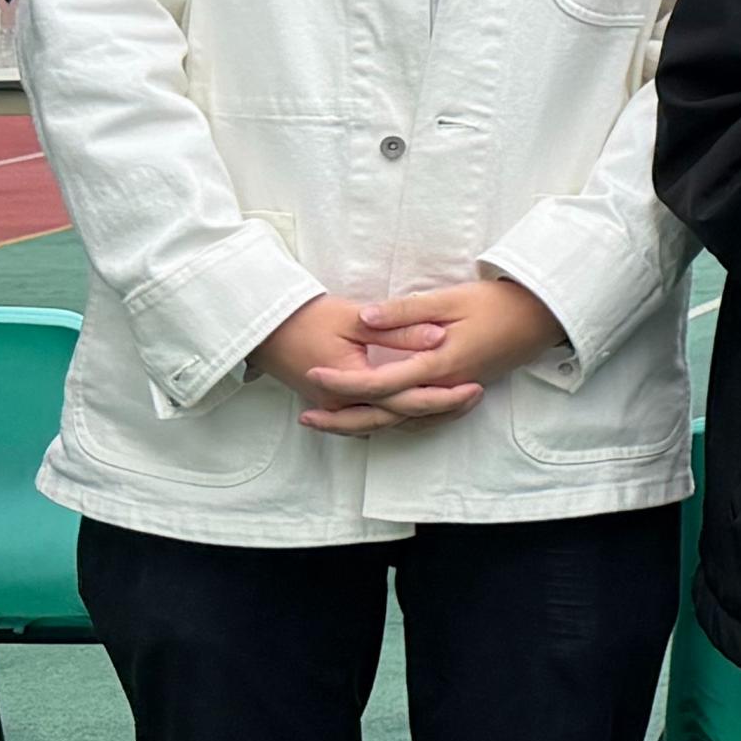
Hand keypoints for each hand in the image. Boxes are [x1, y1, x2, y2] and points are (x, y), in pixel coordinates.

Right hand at [256, 294, 465, 435]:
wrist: (264, 328)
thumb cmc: (306, 318)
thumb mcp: (355, 318)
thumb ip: (399, 329)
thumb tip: (439, 336)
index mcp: (350, 385)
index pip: (405, 398)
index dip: (442, 395)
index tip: (475, 385)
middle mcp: (343, 405)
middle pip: (400, 416)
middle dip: (440, 410)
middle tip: (476, 396)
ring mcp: (336, 409)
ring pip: (388, 422)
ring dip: (423, 416)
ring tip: (461, 404)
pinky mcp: (335, 405)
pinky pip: (374, 418)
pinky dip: (401, 415)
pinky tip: (425, 408)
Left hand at [322, 279, 569, 425]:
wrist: (543, 317)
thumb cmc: (499, 303)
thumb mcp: (451, 299)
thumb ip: (406, 312)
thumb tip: (364, 318)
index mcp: (438, 364)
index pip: (381, 382)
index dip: (344, 380)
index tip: (313, 374)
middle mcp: (443, 387)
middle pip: (386, 414)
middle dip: (344, 418)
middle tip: (307, 417)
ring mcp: (453, 392)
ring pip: (402, 421)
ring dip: (364, 423)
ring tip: (329, 421)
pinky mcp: (459, 390)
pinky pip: (420, 417)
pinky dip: (393, 420)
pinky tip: (375, 416)